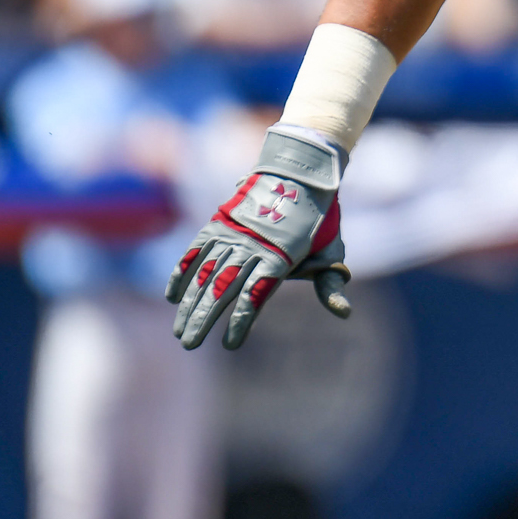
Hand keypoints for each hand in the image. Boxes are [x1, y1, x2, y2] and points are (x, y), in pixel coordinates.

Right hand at [166, 126, 351, 349]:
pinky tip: (173, 296)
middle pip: (223, 288)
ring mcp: (232, 234)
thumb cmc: (319, 222)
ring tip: (179, 331)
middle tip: (188, 344)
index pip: (257, 295)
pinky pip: (195, 251)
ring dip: (189, 303)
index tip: (230, 345)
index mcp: (281, 256)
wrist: (300, 173)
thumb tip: (345, 314)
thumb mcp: (331, 252)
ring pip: (205, 273)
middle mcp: (253, 246)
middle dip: (204, 318)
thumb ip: (330, 285)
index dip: (242, 320)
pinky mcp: (218, 223)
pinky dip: (181, 272)